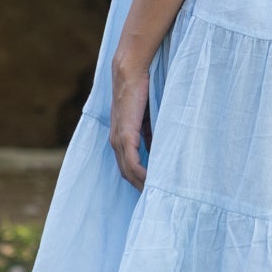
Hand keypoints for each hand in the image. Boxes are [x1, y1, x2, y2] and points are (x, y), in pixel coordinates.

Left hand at [109, 57, 152, 188]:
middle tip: (154, 198)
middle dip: (139, 187)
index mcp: (119, 138)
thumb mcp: (146, 119)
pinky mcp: (125, 135)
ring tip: (155, 193)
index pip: (125, 166)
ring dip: (141, 184)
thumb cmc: (139, 91)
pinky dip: (141, 174)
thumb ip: (149, 135)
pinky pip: (132, 162)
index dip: (137, 179)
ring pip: (128, 171)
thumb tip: (156, 151)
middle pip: (125, 173)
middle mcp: (115, 142)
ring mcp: (119, 139)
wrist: (129, 73)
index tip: (151, 189)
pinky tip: (151, 181)